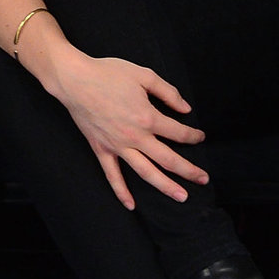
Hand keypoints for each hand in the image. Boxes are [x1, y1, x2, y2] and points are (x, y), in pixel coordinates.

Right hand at [34, 41, 206, 208]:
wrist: (74, 80)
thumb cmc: (108, 74)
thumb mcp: (143, 75)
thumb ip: (168, 92)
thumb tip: (185, 109)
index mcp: (148, 117)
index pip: (178, 132)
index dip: (194, 136)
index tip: (200, 137)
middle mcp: (135, 137)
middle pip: (168, 159)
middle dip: (189, 170)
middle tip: (203, 179)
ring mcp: (118, 146)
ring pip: (146, 172)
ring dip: (165, 186)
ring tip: (181, 196)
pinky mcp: (102, 149)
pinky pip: (112, 175)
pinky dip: (121, 191)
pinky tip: (130, 205)